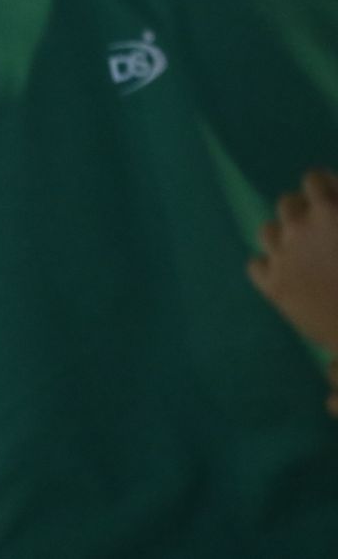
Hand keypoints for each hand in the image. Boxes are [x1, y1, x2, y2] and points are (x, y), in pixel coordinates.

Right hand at [250, 169, 337, 411]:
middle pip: (272, 229)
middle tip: (323, 231)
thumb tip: (329, 407)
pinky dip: (328, 181)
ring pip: (289, 201)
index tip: (298, 266)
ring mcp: (304, 228)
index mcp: (279, 290)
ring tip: (331, 200)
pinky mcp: (330, 207)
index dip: (277, 263)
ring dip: (308, 201)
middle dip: (293, 229)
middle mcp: (282, 255)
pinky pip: (317, 180)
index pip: (258, 267)